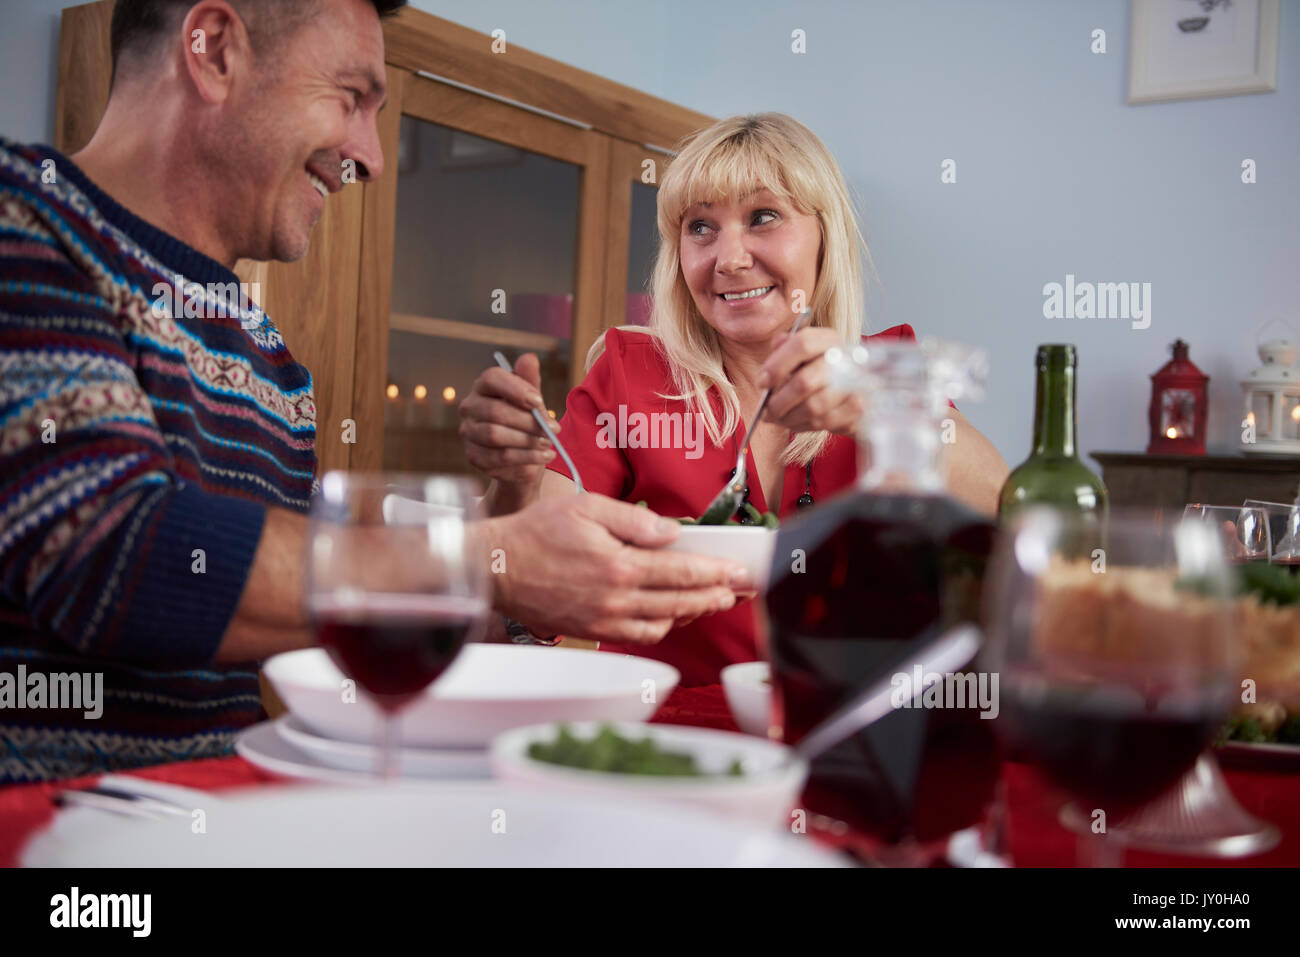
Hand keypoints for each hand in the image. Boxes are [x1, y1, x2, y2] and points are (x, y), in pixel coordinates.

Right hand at [459, 353, 557, 485]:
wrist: (523, 456)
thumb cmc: (526, 421)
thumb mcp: (532, 400)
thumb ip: (530, 381)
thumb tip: (529, 358)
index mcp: (483, 387)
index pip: (492, 379)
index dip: (515, 389)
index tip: (539, 401)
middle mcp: (470, 407)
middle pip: (495, 411)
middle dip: (528, 421)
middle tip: (553, 429)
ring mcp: (469, 433)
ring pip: (495, 435)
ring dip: (527, 440)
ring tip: (549, 443)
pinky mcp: (474, 456)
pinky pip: (500, 457)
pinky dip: (526, 458)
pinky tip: (544, 457)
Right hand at [485, 494, 754, 643]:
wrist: (495, 568)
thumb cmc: (536, 531)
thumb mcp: (587, 507)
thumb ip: (634, 520)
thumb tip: (672, 533)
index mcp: (619, 565)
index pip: (682, 571)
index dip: (717, 574)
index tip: (741, 573)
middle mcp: (616, 598)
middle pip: (681, 601)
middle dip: (716, 595)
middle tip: (741, 590)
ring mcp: (604, 619)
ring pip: (664, 623)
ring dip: (692, 613)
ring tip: (712, 601)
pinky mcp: (591, 631)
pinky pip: (638, 637)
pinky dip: (661, 628)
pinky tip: (670, 615)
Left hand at [757, 327, 863, 434]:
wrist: (853, 388)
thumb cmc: (815, 370)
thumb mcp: (797, 355)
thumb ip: (785, 347)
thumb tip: (777, 343)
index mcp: (828, 339)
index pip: (802, 344)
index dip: (777, 365)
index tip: (762, 383)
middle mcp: (847, 357)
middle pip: (805, 381)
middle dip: (779, 401)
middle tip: (766, 410)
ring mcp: (858, 383)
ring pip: (814, 407)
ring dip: (789, 418)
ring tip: (778, 418)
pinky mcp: (861, 408)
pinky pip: (826, 423)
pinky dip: (805, 426)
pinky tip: (796, 422)